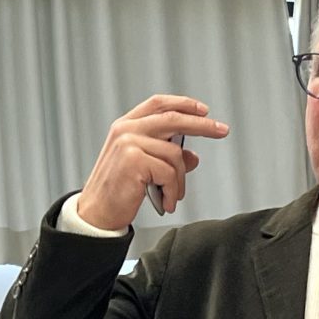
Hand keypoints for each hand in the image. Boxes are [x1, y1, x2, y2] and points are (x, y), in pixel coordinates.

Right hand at [77, 94, 229, 230]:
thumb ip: (166, 156)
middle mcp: (126, 130)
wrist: (96, 213)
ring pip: (175, 154)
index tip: (204, 110)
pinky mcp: (134, 160)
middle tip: (222, 131)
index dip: (183, 104)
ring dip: (179, 180)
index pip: (158, 104)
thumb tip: (193, 156)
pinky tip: (166, 201)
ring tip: (172, 195)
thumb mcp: (145, 168)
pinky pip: (170, 173)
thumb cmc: (118, 190)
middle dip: (202, 125)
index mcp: (126, 126)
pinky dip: (173, 190)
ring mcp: (128, 143)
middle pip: (173, 119)